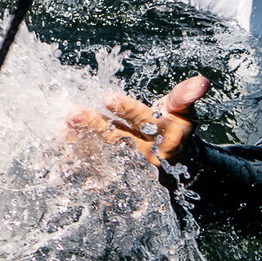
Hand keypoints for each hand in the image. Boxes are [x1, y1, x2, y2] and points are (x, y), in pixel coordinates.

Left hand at [68, 74, 204, 164]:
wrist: (177, 166)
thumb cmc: (175, 129)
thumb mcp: (183, 112)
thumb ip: (185, 97)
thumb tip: (201, 82)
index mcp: (164, 134)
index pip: (143, 119)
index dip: (126, 110)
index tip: (107, 98)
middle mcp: (146, 152)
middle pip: (117, 139)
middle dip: (94, 126)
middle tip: (72, 113)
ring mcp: (131, 168)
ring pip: (103, 156)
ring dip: (81, 145)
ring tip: (60, 131)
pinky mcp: (118, 179)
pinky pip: (97, 175)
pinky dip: (79, 169)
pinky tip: (61, 160)